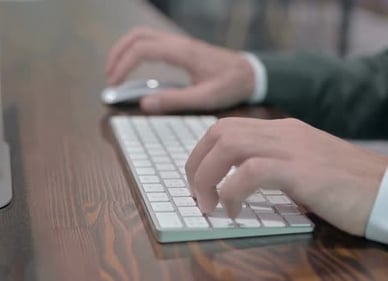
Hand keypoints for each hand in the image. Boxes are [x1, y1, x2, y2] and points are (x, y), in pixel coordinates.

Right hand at [106, 27, 254, 112]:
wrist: (251, 73)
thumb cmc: (231, 84)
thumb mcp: (205, 97)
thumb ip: (175, 101)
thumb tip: (144, 103)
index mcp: (182, 52)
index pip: (141, 49)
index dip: (122, 64)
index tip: (114, 84)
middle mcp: (178, 43)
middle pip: (137, 35)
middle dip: (118, 54)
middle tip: (110, 77)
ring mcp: (178, 43)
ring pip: (142, 35)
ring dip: (125, 50)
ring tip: (116, 72)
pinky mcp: (180, 48)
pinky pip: (151, 42)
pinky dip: (135, 52)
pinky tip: (134, 69)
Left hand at [186, 117, 387, 235]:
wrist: (387, 190)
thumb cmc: (345, 186)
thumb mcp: (301, 167)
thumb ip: (271, 166)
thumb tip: (234, 181)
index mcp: (281, 130)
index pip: (227, 128)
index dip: (203, 152)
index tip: (197, 179)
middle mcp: (283, 133)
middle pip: (220, 132)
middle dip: (197, 163)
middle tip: (196, 194)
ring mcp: (292, 148)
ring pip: (229, 145)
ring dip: (207, 177)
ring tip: (208, 204)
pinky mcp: (302, 170)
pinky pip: (252, 172)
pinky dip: (232, 191)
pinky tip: (233, 211)